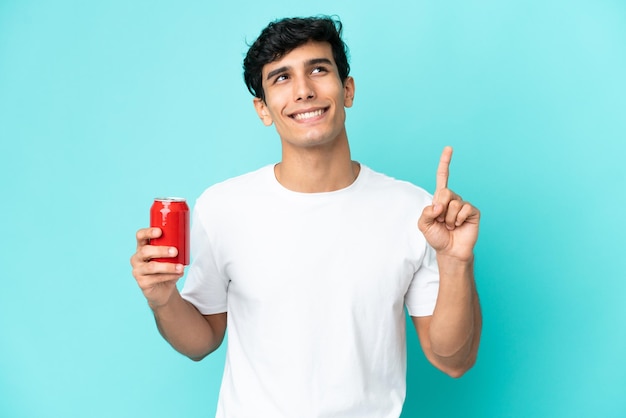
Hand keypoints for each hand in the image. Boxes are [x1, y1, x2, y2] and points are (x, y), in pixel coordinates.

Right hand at [130, 227, 184, 308]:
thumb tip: (185, 240)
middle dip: (161, 250)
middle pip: (145, 251)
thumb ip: (173, 248)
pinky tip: (178, 274)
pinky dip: (169, 276)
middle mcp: (137, 258)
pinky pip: (156, 278)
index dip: (148, 232)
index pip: (140, 236)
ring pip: (151, 267)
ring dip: (168, 266)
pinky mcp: (142, 283)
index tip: (160, 231)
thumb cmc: (166, 268)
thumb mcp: (169, 256)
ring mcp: (137, 271)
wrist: (163, 289)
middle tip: (175, 252)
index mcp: (142, 247)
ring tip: (180, 267)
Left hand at [418, 146, 479, 261]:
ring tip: (449, 226)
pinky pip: (464, 209)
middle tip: (440, 221)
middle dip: (439, 208)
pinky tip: (458, 226)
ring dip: (448, 218)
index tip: (449, 148)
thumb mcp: (423, 225)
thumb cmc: (437, 237)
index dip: (445, 163)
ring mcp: (463, 205)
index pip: (443, 177)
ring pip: (453, 204)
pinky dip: (457, 219)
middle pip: (444, 193)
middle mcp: (452, 199)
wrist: (450, 251)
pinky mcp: (472, 212)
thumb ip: (425, 212)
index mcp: (440, 199)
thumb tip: (438, 205)